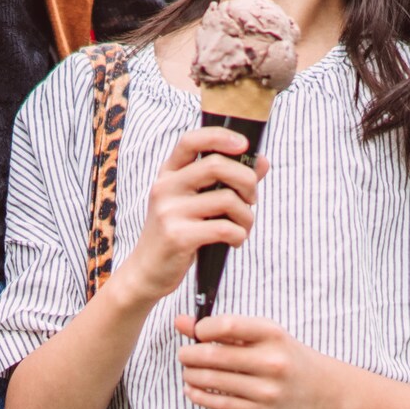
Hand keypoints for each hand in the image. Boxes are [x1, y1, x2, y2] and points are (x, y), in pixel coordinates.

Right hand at [116, 127, 269, 306]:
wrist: (147, 271)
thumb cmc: (178, 233)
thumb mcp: (195, 203)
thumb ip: (227, 181)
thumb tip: (262, 161)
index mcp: (168, 174)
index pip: (191, 141)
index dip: (220, 137)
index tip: (244, 145)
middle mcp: (165, 188)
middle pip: (216, 165)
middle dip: (247, 180)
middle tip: (252, 199)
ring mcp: (169, 211)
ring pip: (227, 200)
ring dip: (246, 215)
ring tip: (244, 227)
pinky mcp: (178, 236)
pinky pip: (224, 228)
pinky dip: (239, 235)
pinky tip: (235, 241)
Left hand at [174, 313, 329, 408]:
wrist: (323, 390)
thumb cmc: (288, 356)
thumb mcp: (263, 334)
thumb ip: (223, 328)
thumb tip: (181, 322)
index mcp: (272, 334)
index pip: (227, 325)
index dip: (201, 328)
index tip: (195, 332)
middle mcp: (271, 361)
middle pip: (215, 355)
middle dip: (189, 354)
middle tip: (184, 354)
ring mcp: (267, 390)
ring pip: (213, 380)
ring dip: (191, 375)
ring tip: (188, 371)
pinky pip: (221, 404)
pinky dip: (199, 396)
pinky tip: (193, 389)